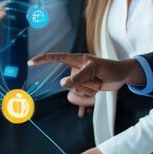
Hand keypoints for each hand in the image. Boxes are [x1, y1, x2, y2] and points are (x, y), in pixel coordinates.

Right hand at [29, 53, 143, 97]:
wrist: (122, 76)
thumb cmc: (110, 68)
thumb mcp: (95, 70)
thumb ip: (79, 76)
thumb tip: (62, 83)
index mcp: (76, 60)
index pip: (55, 57)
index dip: (42, 60)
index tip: (30, 63)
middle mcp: (75, 70)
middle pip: (68, 81)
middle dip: (82, 84)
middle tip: (96, 79)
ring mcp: (80, 80)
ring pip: (75, 90)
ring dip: (88, 90)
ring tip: (98, 83)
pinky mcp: (85, 88)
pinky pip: (81, 96)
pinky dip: (90, 95)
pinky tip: (98, 89)